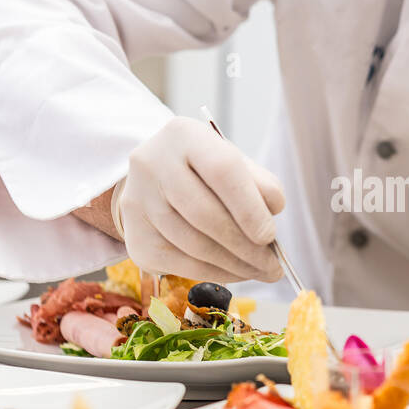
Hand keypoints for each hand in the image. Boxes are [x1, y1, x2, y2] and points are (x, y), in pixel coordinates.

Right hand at [110, 117, 284, 284]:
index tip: (270, 236)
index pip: (222, 171)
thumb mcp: (234, 163)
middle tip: (272, 267)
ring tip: (260, 271)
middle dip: (246, 247)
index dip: (250, 208)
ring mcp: (138, 202)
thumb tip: (273, 212)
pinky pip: (180, 264)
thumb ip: (259, 183)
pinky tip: (234, 272)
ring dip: (234, 265)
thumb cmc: (204, 172)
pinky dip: (214, 273)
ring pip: (194, 245)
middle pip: (205, 215)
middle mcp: (152, 164)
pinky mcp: (135, 237)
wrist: (156, 182)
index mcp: (184, 136)